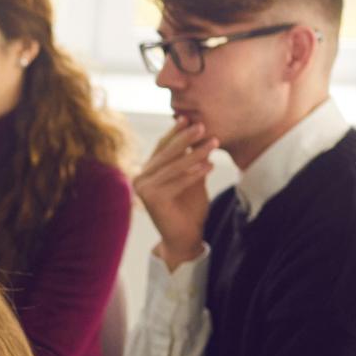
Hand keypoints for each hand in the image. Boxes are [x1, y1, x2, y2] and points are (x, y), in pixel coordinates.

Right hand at [133, 117, 218, 269]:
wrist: (185, 237)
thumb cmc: (189, 208)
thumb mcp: (193, 178)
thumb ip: (191, 160)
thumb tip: (199, 133)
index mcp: (147, 171)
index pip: (162, 146)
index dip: (176, 132)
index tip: (190, 117)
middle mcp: (141, 178)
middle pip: (166, 153)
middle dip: (186, 138)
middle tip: (203, 125)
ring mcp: (143, 189)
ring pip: (173, 167)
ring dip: (195, 154)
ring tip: (213, 144)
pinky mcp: (151, 199)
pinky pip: (176, 182)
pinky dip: (193, 174)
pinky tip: (209, 166)